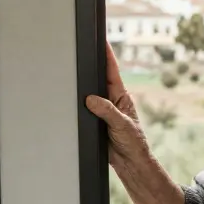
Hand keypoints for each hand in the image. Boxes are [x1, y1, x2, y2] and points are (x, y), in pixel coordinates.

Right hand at [84, 41, 149, 168]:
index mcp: (121, 96)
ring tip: (72, 72)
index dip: (106, 54)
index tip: (101, 40)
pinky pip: (83, 110)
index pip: (112, 71)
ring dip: (82, 87)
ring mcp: (102, 111)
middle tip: (80, 51)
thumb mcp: (122, 125)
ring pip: (88, 94)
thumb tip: (91, 99)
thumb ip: (107, 111)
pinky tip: (70, 99)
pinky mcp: (94, 121)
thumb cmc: (134, 143)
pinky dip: (77, 105)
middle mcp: (111, 101)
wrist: (130, 163)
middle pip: (97, 79)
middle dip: (90, 67)